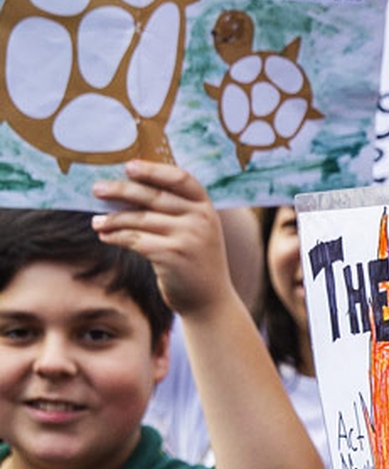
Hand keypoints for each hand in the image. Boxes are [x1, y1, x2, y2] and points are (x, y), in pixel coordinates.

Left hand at [91, 162, 233, 317]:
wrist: (211, 302)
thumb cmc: (196, 263)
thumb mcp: (197, 233)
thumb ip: (177, 212)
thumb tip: (129, 190)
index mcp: (206, 209)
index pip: (181, 179)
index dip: (154, 170)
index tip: (129, 166)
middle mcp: (200, 220)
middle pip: (153, 196)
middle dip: (121, 190)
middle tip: (97, 189)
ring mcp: (188, 237)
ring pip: (139, 219)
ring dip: (112, 219)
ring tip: (96, 222)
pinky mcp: (172, 255)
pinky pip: (135, 239)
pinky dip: (116, 237)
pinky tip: (105, 236)